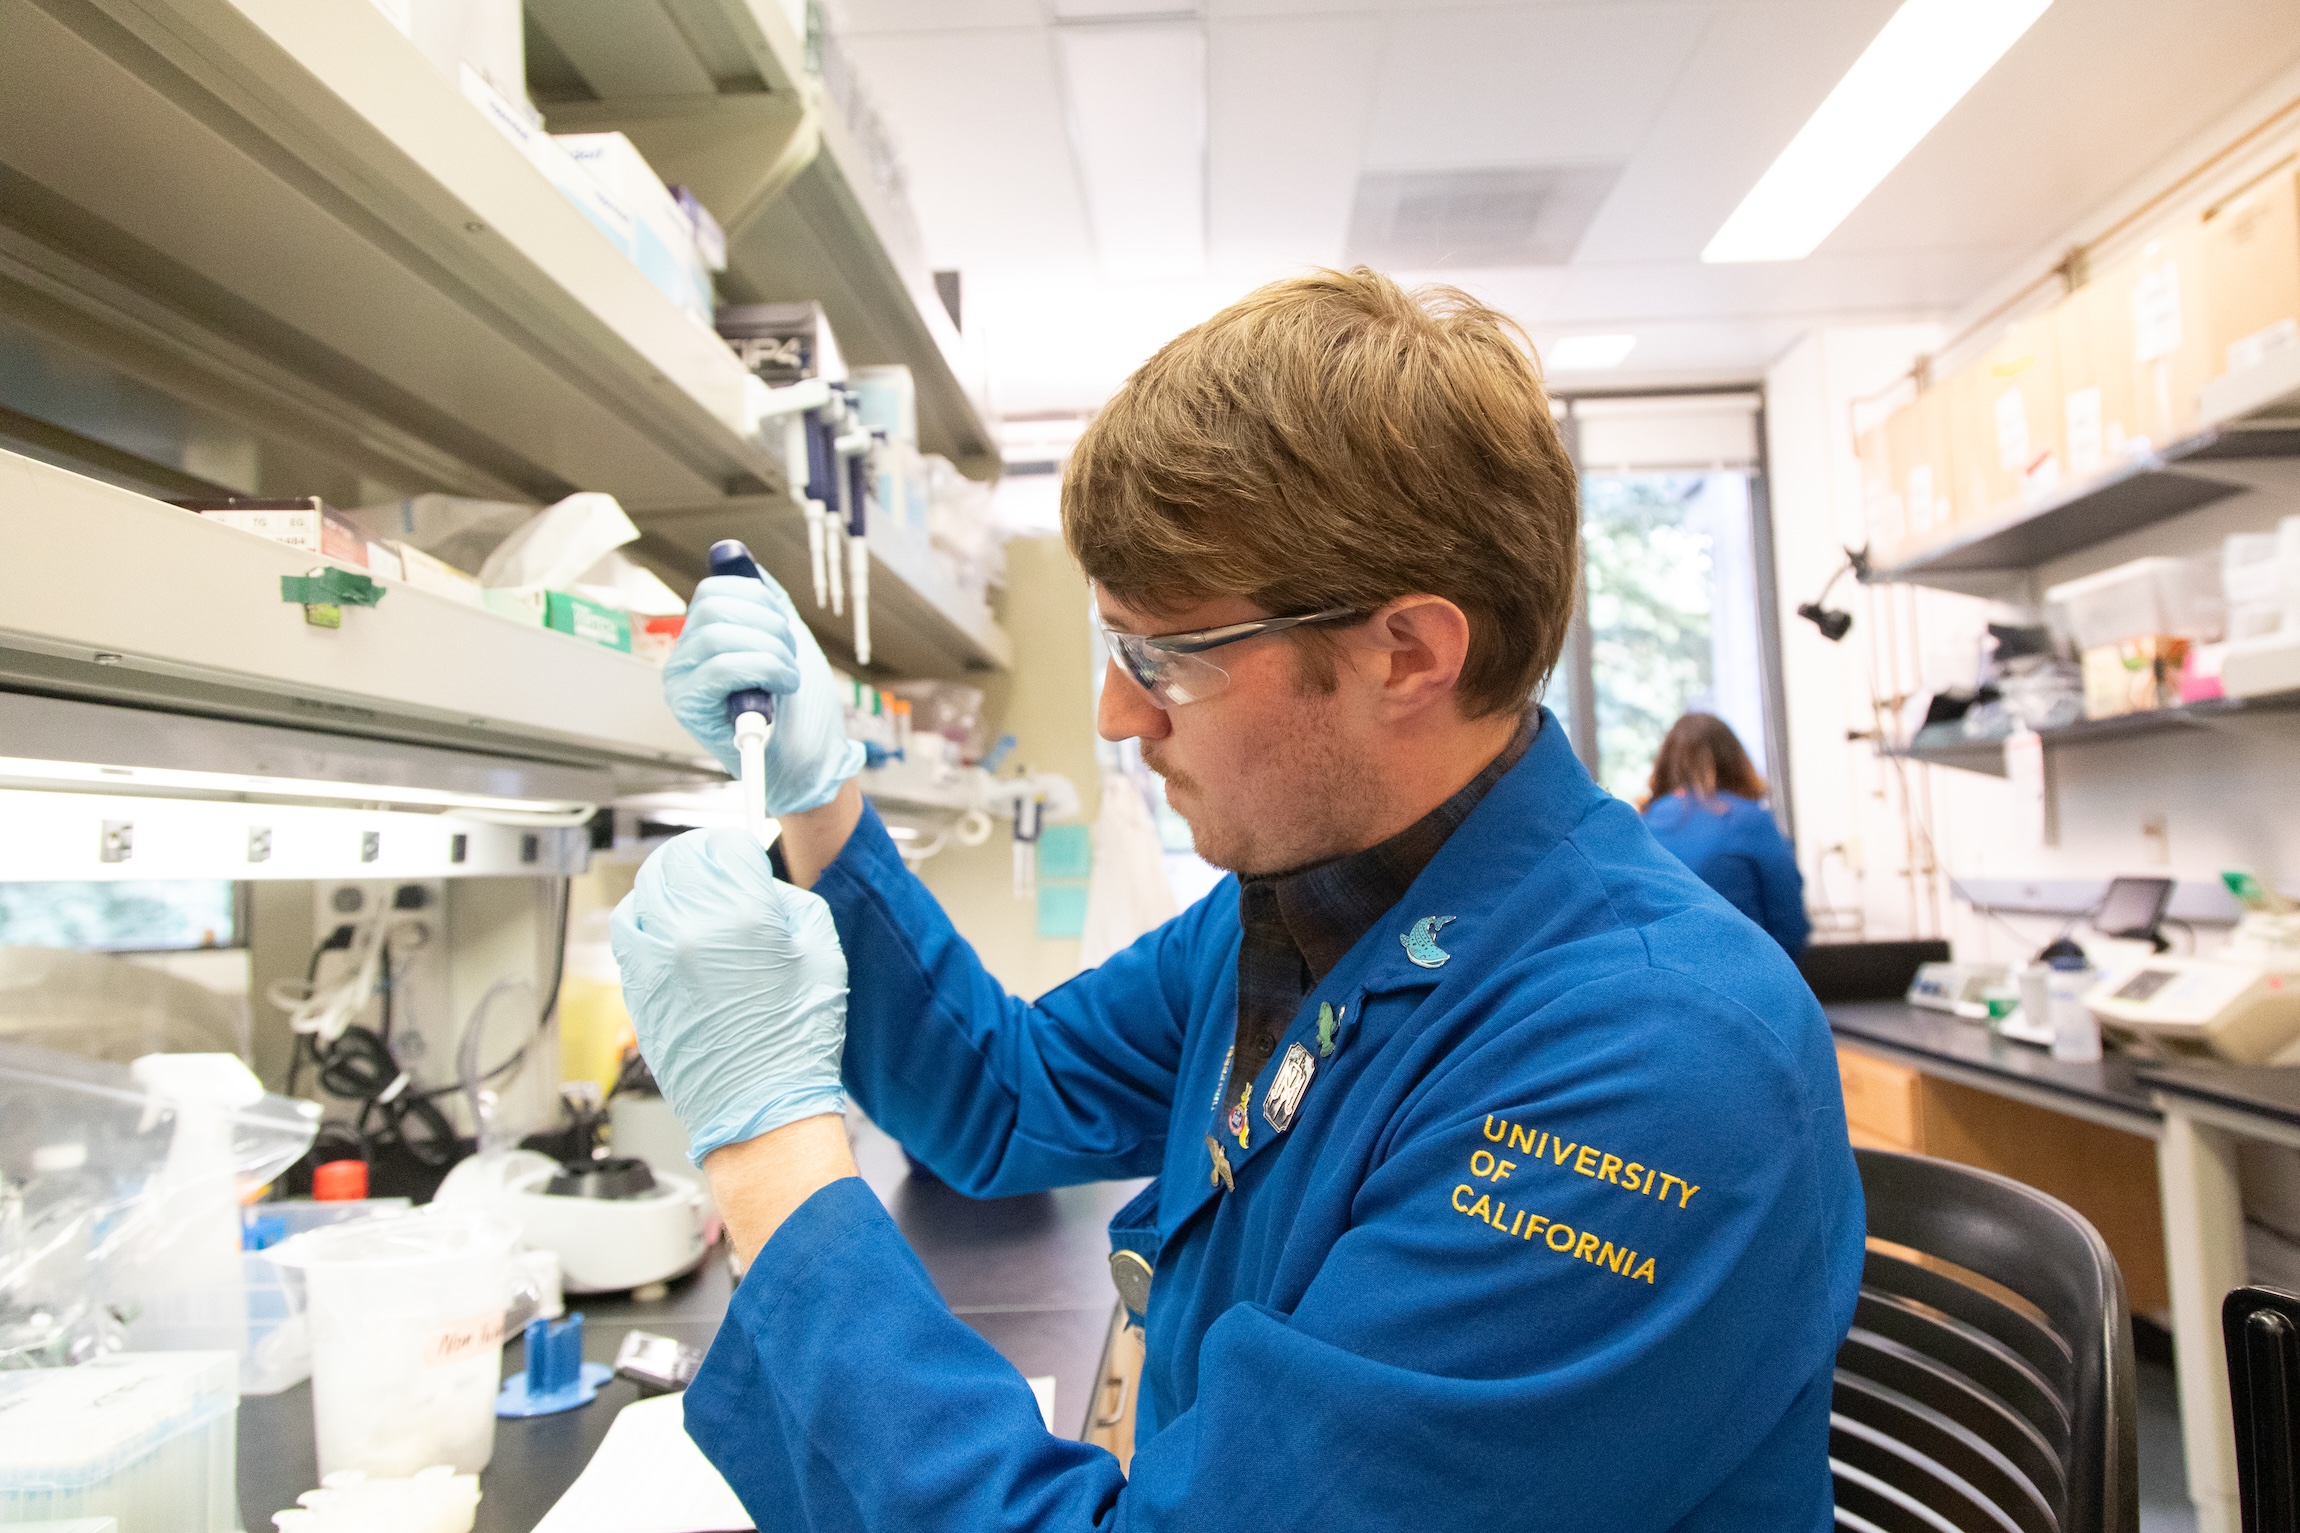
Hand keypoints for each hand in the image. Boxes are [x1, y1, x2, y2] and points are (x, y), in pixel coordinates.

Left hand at [609, 829, 848, 1162]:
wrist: (760, 1110)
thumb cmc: (795, 1039)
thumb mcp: (821, 951)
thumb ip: (789, 903)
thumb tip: (761, 887)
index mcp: (740, 915)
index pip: (725, 847)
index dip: (740, 847)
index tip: (746, 855)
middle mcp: (688, 930)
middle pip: (678, 860)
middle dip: (701, 856)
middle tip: (718, 864)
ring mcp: (654, 959)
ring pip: (644, 891)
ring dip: (667, 882)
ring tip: (689, 891)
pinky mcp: (636, 987)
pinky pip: (628, 931)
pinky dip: (646, 917)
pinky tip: (669, 927)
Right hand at [663, 574, 865, 814]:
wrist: (811, 765)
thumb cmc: (800, 711)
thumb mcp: (786, 641)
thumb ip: (762, 601)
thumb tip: (735, 556)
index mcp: (702, 638)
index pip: (714, 590)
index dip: (758, 599)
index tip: (785, 627)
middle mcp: (683, 659)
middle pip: (712, 607)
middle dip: (768, 625)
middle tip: (789, 657)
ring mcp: (682, 684)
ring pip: (718, 634)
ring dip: (772, 652)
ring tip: (787, 678)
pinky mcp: (690, 710)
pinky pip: (722, 667)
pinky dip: (764, 670)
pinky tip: (780, 689)